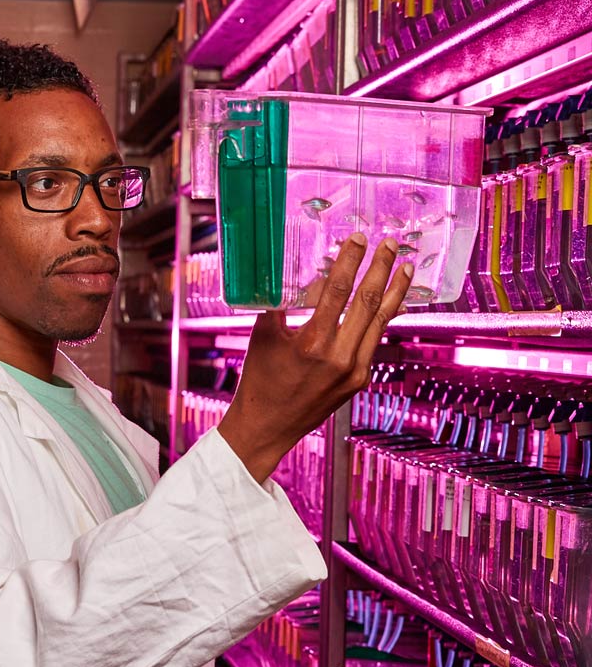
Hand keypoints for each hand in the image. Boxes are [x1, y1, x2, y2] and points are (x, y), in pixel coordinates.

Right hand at [216, 234, 412, 483]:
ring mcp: (354, 371)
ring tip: (407, 267)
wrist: (267, 427)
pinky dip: (384, 318)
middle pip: (367, 302)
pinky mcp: (359, 380)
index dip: (350, 262)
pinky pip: (375, 341)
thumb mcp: (263, 337)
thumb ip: (283, 305)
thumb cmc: (259, 382)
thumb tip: (307, 278)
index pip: (338, 291)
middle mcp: (338, 358)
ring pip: (380, 322)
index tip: (357, 239)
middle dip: (380, 269)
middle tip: (390, 244)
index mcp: (311, 344)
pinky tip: (392, 302)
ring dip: (395, 291)